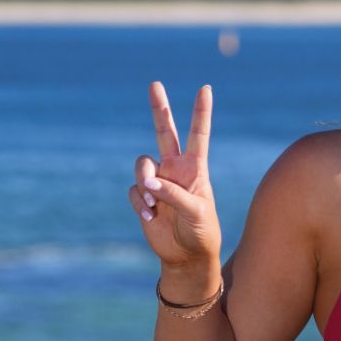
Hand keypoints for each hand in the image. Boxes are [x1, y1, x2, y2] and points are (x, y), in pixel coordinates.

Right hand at [129, 82, 221, 276]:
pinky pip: (135, 192)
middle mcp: (175, 169)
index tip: (205, 88)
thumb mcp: (195, 213)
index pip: (199, 135)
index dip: (201, 112)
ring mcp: (158, 182)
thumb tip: (148, 182)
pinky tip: (150, 218)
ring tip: (154, 205)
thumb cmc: (201, 232)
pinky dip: (140, 204)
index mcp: (195, 169)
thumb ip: (174, 194)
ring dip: (144, 182)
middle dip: (159, 109)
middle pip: (165, 132)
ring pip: (141, 165)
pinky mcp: (144, 197)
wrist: (186, 256)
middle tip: (155, 84)